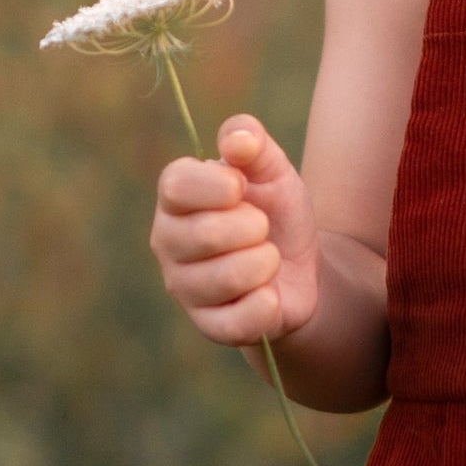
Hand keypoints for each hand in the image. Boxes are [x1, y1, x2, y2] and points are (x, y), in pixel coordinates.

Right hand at [151, 114, 319, 349]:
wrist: (298, 267)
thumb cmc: (274, 211)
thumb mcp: (272, 169)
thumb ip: (253, 143)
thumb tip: (237, 140)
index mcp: (176, 196)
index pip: (176, 186)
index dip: (217, 186)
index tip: (243, 187)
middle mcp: (168, 241)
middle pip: (205, 234)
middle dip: (254, 228)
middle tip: (263, 228)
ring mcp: (183, 286)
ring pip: (225, 278)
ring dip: (265, 264)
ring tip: (268, 259)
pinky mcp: (208, 325)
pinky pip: (236, 322)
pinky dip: (265, 306)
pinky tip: (270, 295)